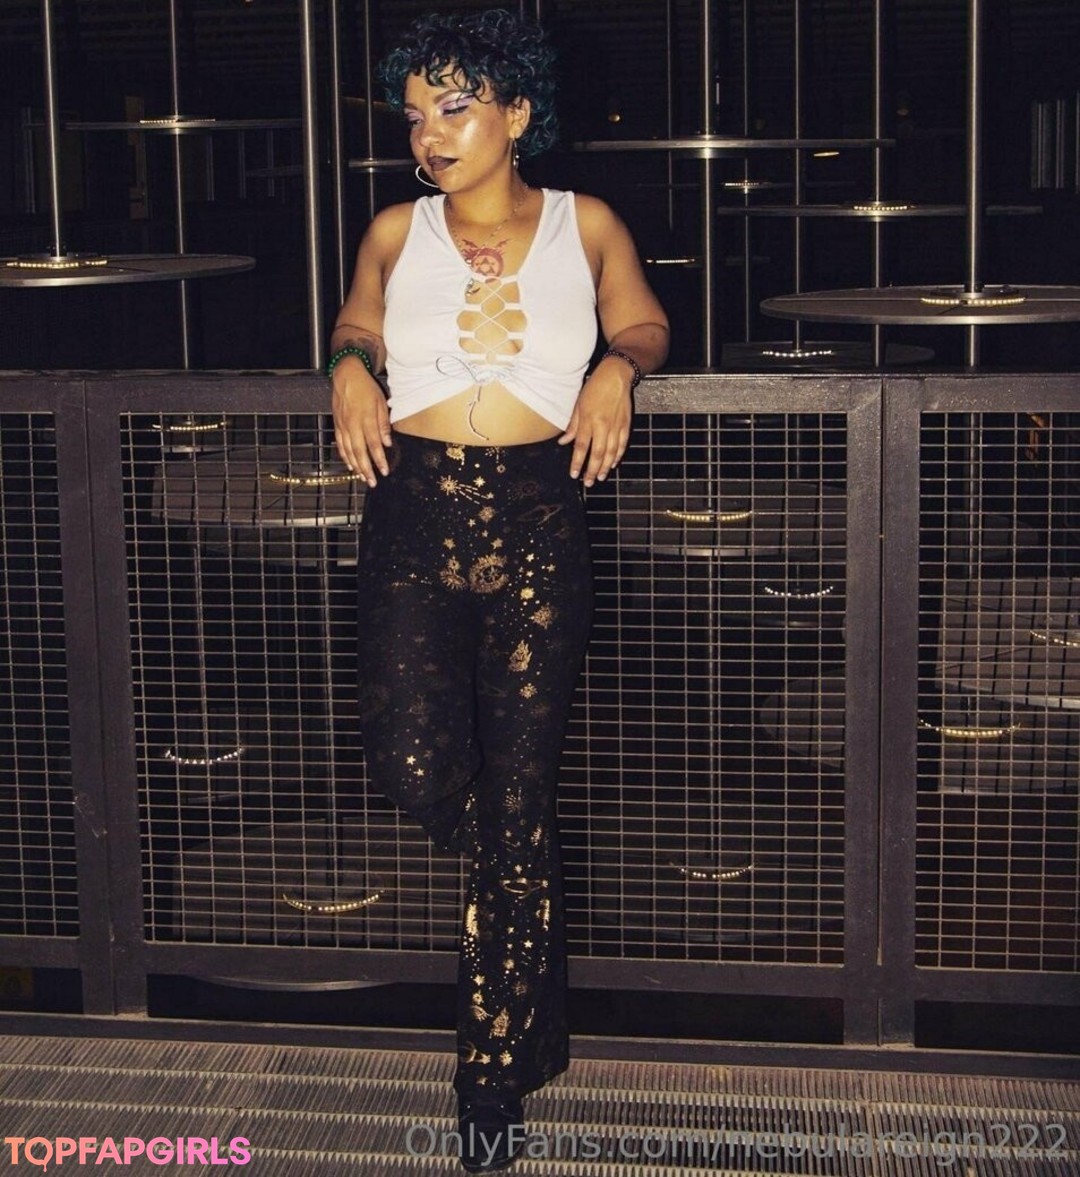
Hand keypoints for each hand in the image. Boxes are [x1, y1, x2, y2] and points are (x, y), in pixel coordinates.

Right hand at [331, 358, 390, 485]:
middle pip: (360, 452)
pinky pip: (340, 444)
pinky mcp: (337, 424)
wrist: (346, 375)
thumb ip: (383, 424)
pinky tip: (350, 465)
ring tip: (362, 478)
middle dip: (366, 469)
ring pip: (349, 451)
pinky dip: (345, 456)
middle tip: (373, 482)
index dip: (379, 460)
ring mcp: (343, 425)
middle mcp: (353, 424)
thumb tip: (387, 443)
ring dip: (356, 466)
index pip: (374, 444)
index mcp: (366, 418)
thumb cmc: (366, 388)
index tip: (384, 471)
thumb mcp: (381, 402)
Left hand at [559, 360, 631, 486]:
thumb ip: (572, 425)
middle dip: (591, 470)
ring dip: (605, 467)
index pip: (581, 447)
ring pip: (611, 452)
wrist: (616, 375)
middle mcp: (602, 425)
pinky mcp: (626, 424)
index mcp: (588, 420)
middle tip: (587, 482)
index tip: (574, 474)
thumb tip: (563, 441)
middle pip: (597, 454)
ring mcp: (616, 426)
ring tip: (599, 477)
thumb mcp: (578, 404)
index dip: (577, 462)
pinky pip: (622, 444)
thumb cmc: (595, 387)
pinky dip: (618, 456)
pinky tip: (613, 464)